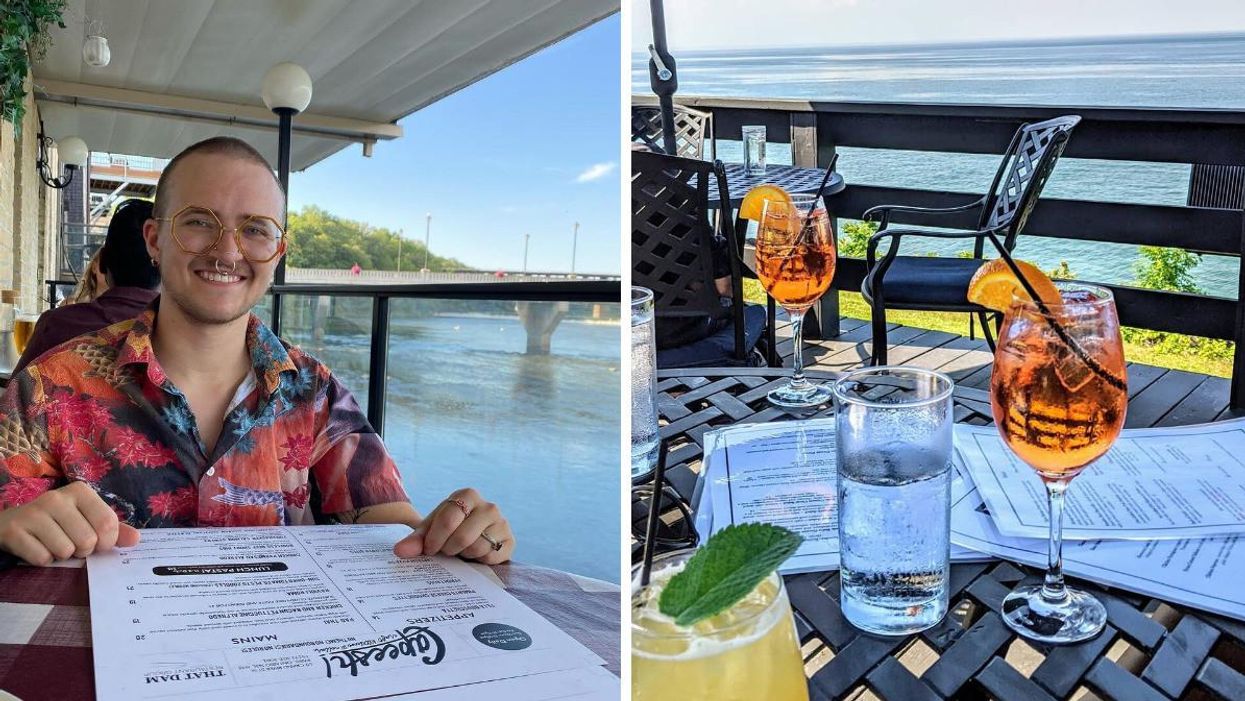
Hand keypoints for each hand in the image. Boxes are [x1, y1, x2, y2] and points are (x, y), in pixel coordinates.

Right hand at [0, 482, 140, 565]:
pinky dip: (43, 560)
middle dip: (83, 551)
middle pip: (87, 540)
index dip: (107, 542)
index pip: (108, 523)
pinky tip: (37, 547)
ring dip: (62, 556)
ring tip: (53, 543)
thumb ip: (113, 529)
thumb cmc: (58, 522)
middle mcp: (57, 498)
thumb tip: (136, 539)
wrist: (13, 523)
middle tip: (71, 543)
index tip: (97, 542)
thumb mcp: (87, 518)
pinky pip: (42, 558)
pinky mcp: (15, 530)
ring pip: (65, 551)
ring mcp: (34, 513)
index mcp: (80, 491)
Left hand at [393, 488, 513, 564]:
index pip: (448, 519)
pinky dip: (479, 561)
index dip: (435, 539)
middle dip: (449, 549)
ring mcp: (502, 523)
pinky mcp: (510, 542)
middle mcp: (489, 506)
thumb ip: (414, 540)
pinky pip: (491, 558)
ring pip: (477, 548)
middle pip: (463, 537)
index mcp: (467, 495)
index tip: (429, 549)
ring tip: (462, 550)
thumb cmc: (447, 530)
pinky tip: (476, 555)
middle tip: (446, 550)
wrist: (468, 536)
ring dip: (464, 555)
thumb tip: (400, 551)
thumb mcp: (429, 531)